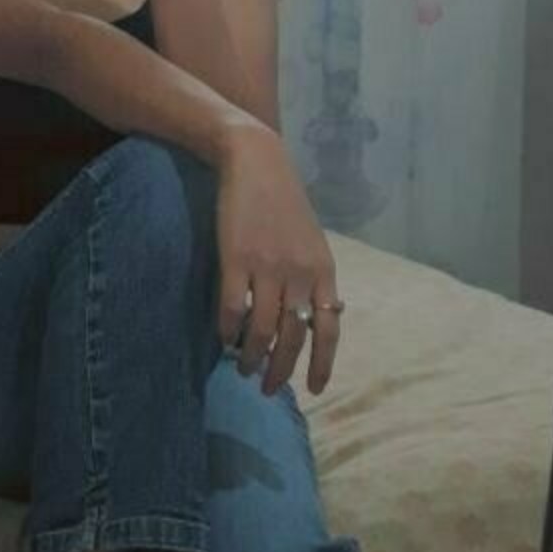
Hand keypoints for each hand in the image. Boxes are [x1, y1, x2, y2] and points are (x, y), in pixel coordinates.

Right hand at [215, 131, 341, 396]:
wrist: (256, 162)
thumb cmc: (284, 202)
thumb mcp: (312, 241)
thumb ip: (316, 278)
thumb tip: (323, 318)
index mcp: (323, 270)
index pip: (329, 327)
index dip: (322, 363)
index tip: (313, 390)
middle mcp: (300, 272)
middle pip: (294, 336)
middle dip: (281, 369)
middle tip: (268, 389)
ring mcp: (267, 266)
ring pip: (262, 329)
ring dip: (252, 357)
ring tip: (243, 369)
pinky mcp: (235, 258)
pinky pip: (231, 308)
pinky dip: (227, 331)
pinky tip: (223, 340)